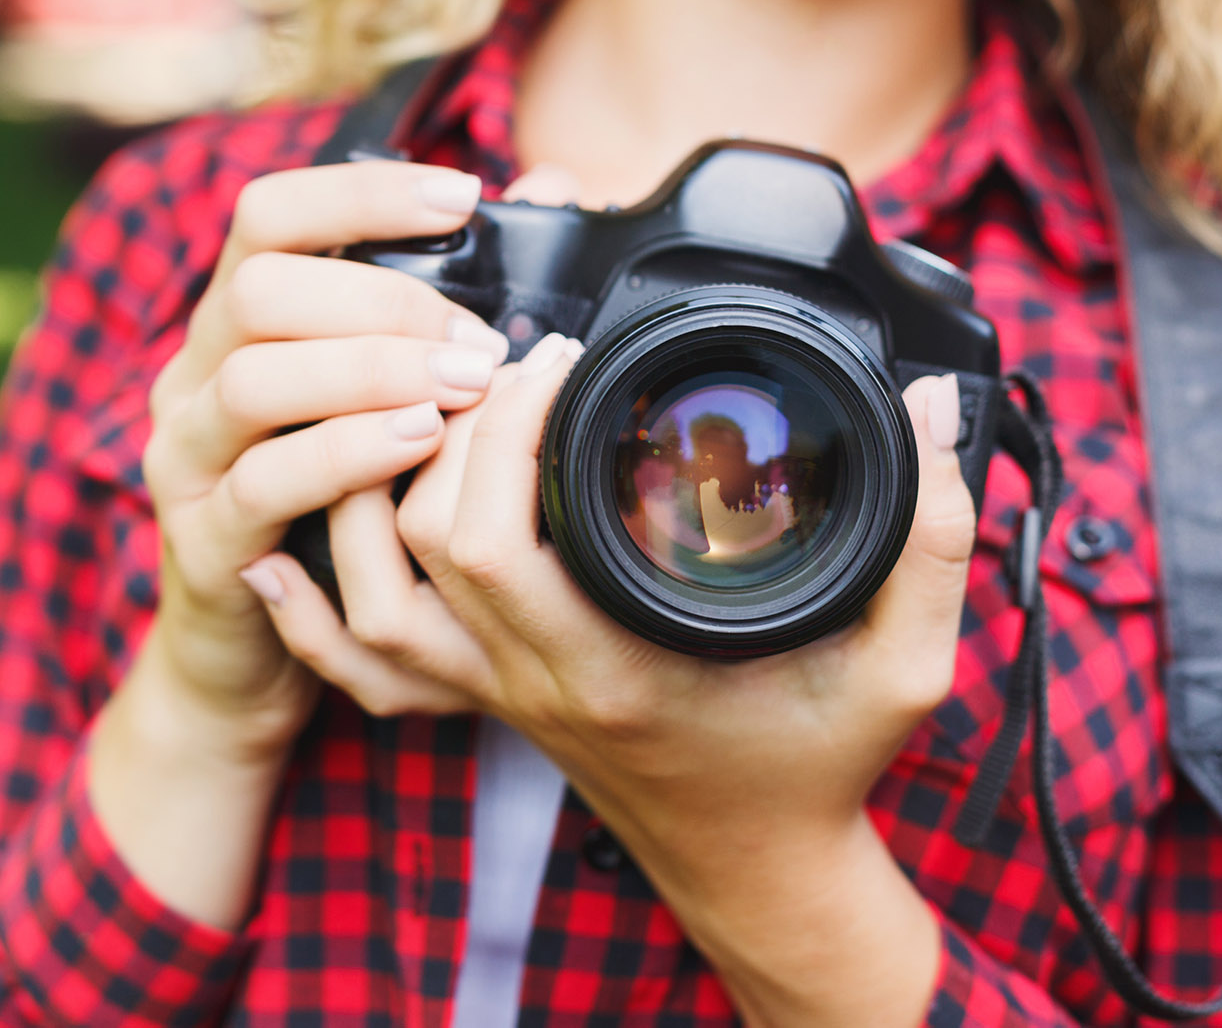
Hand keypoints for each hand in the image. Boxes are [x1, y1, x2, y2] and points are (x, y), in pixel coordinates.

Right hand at [129, 158, 508, 764]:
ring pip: (254, 382)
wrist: (249, 656)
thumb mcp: (381, 397)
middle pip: (259, 290)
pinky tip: (417, 444)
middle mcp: (192, 377)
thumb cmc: (337, 510)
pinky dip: (346, 455)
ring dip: (370, 373)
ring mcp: (186, 458)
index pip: (269, 215)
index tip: (464, 197)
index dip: (361, 192)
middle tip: (479, 342)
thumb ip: (450, 299)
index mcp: (233, 324)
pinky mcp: (203, 539)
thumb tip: (550, 190)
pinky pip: (265, 483)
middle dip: (382, 302)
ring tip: (463, 386)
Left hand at [258, 333, 972, 1022]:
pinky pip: (363, 663)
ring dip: (372, 494)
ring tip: (424, 407)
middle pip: (418, 546)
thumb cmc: (818, 769)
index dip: (500, 432)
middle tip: (495, 359)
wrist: (758, 870)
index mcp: (614, 666)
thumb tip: (936, 408)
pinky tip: (285, 552)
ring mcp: (494, 695)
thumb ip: (931, 539)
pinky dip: (312, 608)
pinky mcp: (481, 698)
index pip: (495, 542)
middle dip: (439, 434)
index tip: (553, 352)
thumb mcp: (906, 668)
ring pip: (374, 596)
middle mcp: (531, 682)